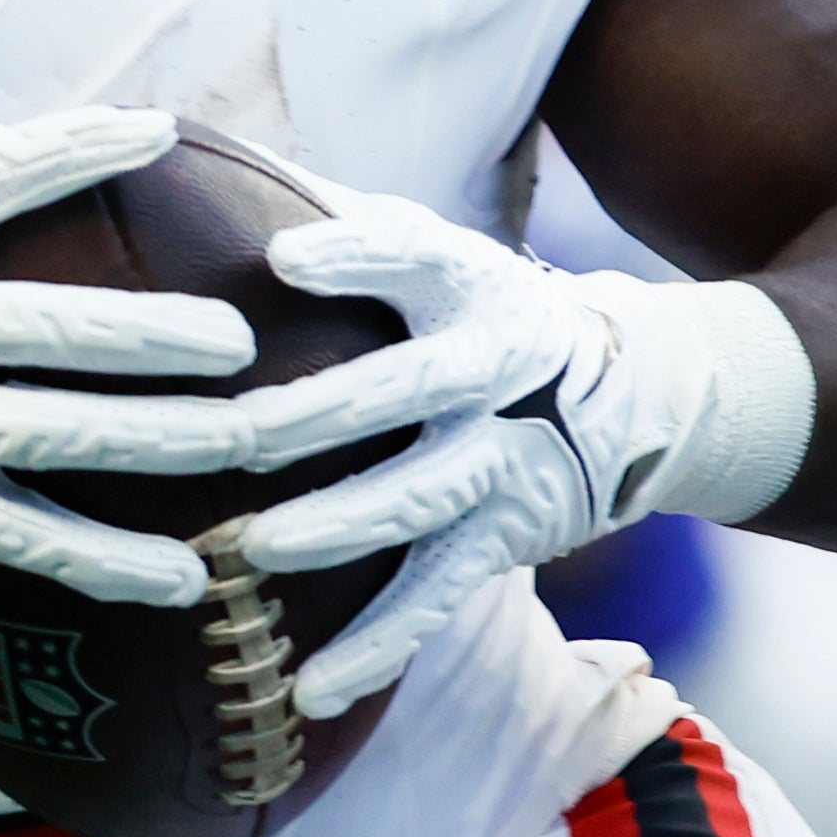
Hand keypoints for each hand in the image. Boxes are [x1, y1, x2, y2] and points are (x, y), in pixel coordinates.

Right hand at [0, 106, 264, 675]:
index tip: (155, 128)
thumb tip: (39, 177)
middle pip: (48, 323)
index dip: (69, 147)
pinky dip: (112, 562)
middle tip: (238, 340)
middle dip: (155, 332)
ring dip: (163, 439)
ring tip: (245, 439)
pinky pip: (32, 538)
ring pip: (58, 431)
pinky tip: (183, 579)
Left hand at [209, 195, 714, 722]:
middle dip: (319, 414)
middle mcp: (492, 371)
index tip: (285, 258)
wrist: (637, 393)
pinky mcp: (503, 538)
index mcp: (466, 283)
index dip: (357, 252)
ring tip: (257, 549)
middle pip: (404, 390)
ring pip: (417, 498)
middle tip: (234, 434)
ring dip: (339, 525)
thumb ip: (333, 211)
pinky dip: (374, 649)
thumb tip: (200, 145)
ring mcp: (501, 462)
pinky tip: (308, 692)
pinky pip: (432, 599)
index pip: (413, 254)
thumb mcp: (435, 248)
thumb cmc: (478, 307)